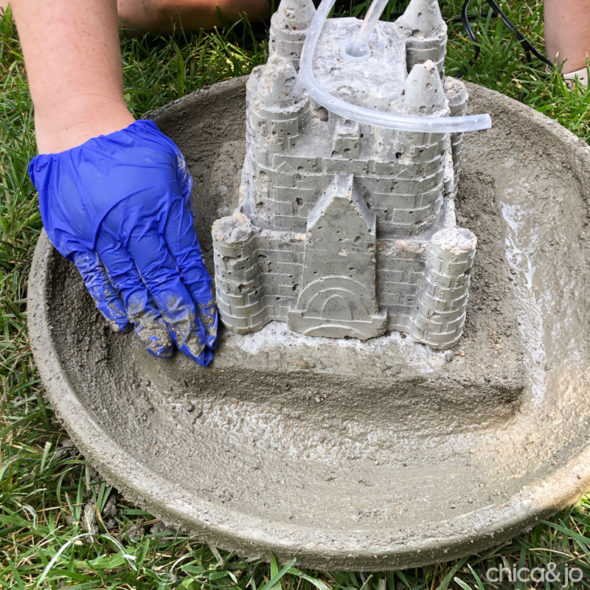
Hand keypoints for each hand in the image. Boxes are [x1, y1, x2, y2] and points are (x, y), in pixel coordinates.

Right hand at [29, 119, 216, 365]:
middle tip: (196, 350)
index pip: (188, 266)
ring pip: (131, 288)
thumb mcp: (171, 169)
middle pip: (163, 284)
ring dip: (151, 321)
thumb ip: (182, 209)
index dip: (200, 299)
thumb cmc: (133, 148)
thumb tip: (192, 245)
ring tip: (166, 348)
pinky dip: (112, 304)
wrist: (80, 129)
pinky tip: (127, 326)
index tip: (210, 326)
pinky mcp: (78, 240)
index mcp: (163, 211)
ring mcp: (104, 236)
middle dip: (182, 320)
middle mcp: (135, 228)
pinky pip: (97, 279)